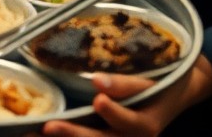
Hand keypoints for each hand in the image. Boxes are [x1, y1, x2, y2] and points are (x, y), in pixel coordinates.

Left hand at [38, 56, 211, 136]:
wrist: (175, 96)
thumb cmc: (163, 83)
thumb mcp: (154, 80)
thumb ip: (128, 84)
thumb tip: (98, 81)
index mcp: (146, 126)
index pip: (129, 122)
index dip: (113, 112)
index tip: (98, 99)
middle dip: (74, 135)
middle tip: (49, 127)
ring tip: (36, 134)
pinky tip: (40, 134)